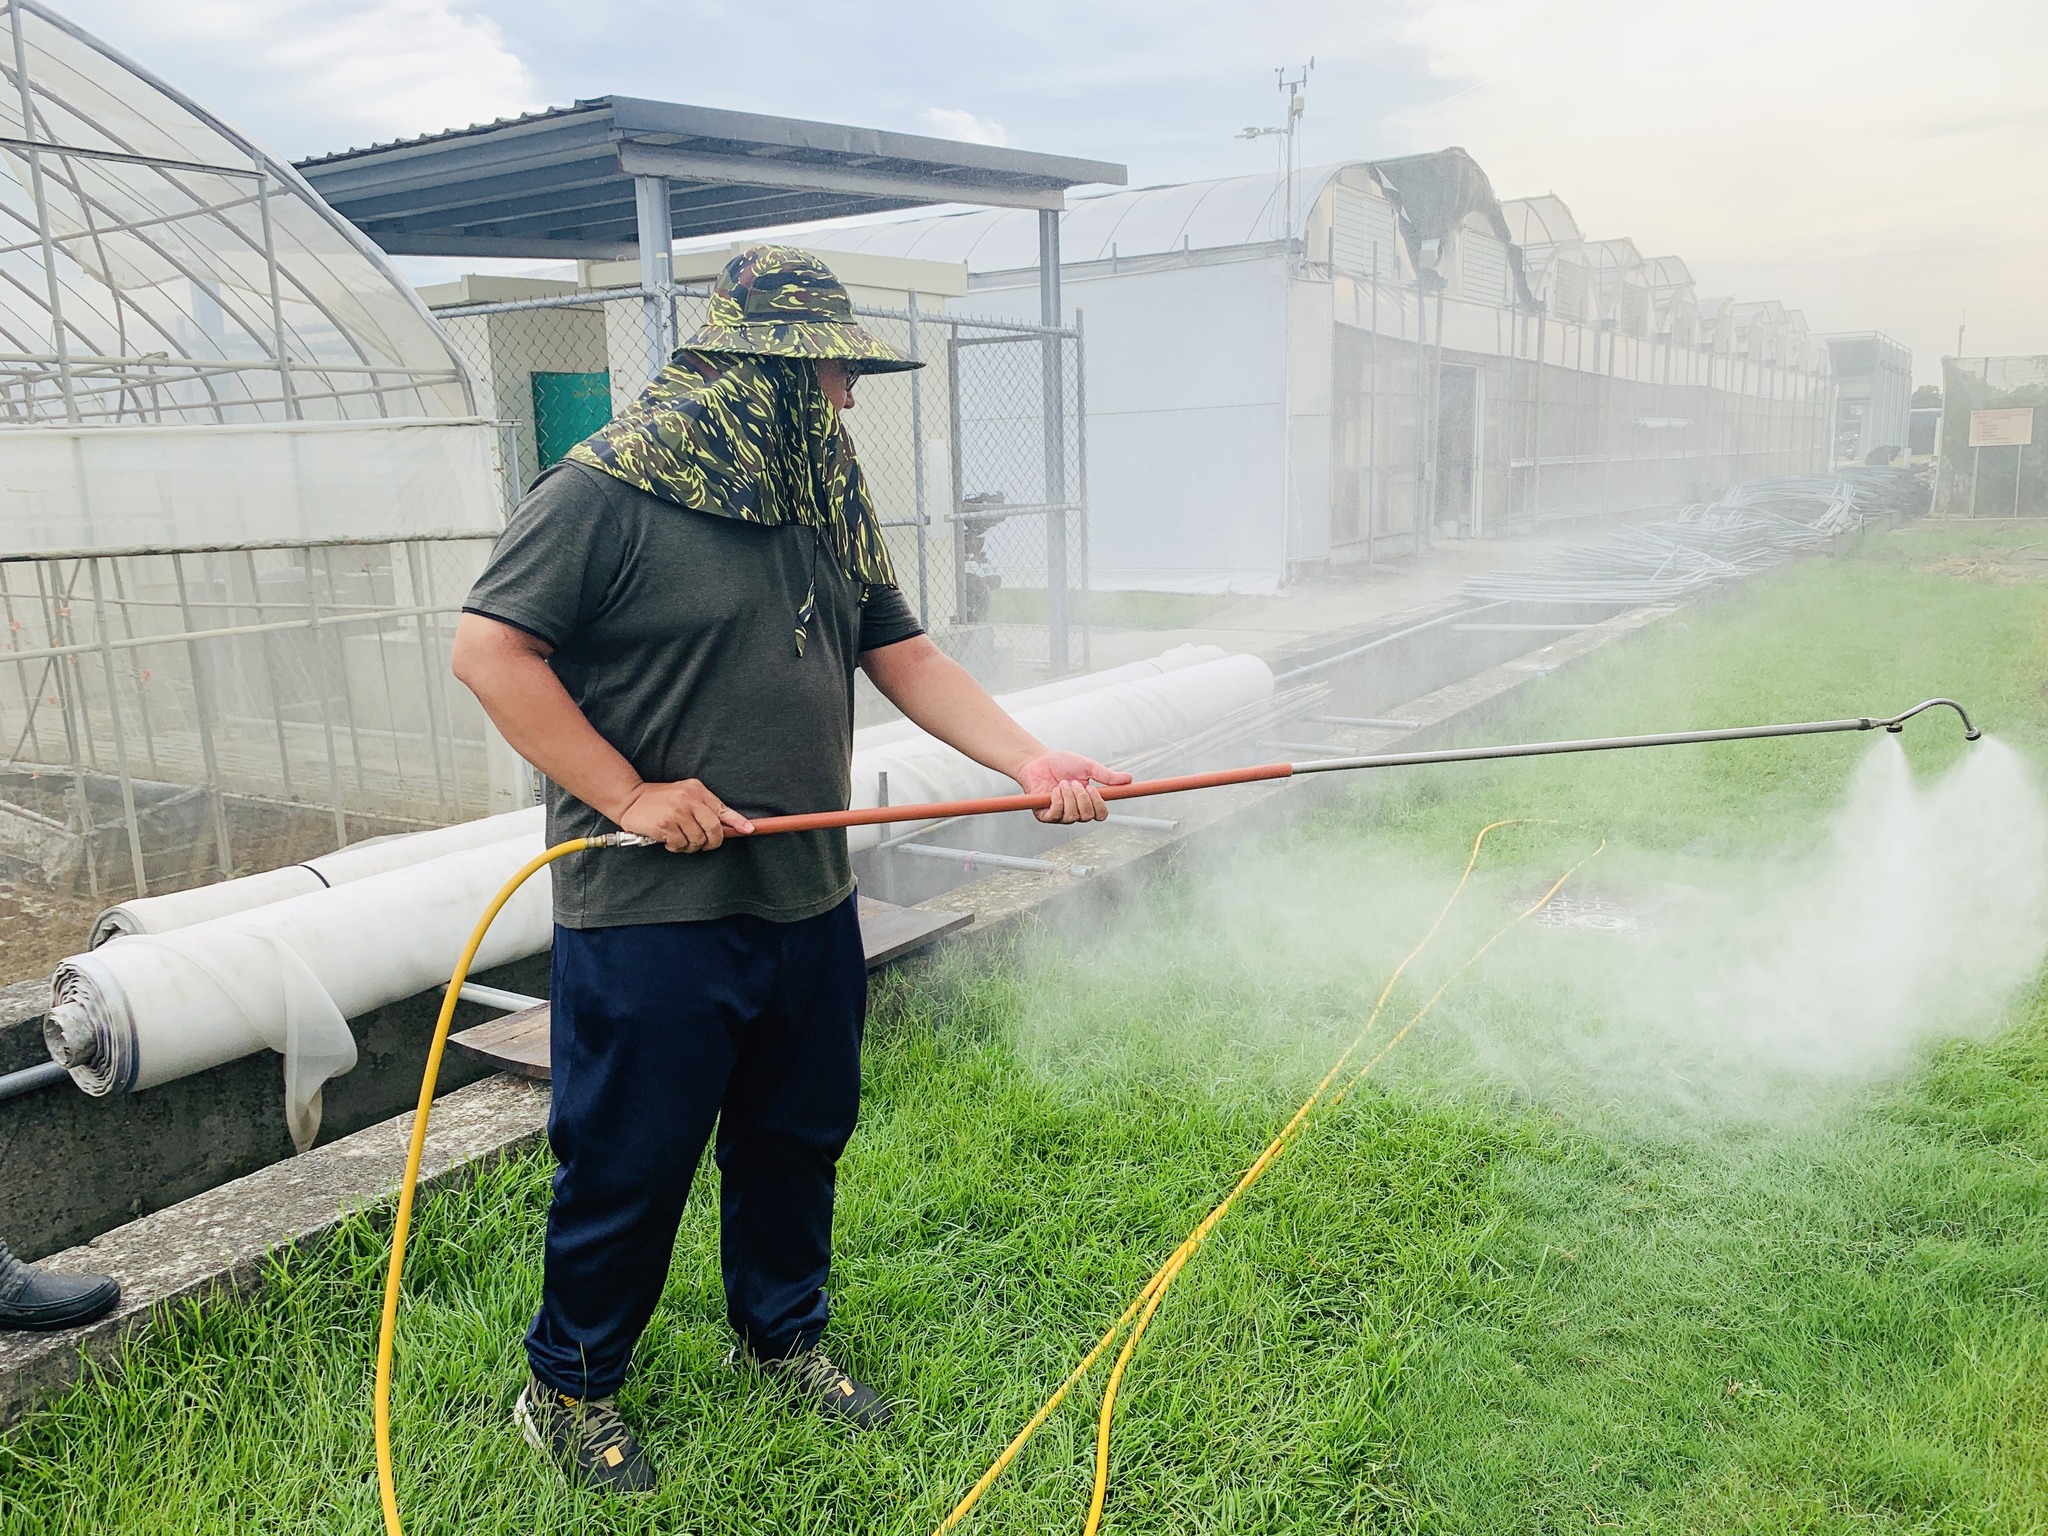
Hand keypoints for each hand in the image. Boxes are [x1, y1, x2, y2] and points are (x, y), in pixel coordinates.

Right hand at [614, 779, 753, 852]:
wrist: (630, 798)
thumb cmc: (661, 800)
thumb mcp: (685, 795)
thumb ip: (704, 808)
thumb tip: (728, 827)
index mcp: (697, 790)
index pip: (722, 809)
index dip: (737, 822)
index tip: (749, 830)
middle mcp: (689, 799)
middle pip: (714, 829)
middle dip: (712, 842)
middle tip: (704, 844)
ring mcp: (677, 812)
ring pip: (698, 840)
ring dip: (690, 846)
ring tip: (680, 839)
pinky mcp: (665, 825)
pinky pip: (680, 845)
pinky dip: (676, 847)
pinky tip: (668, 840)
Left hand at [1013, 750, 1132, 823]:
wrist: (1038, 760)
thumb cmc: (1061, 763)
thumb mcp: (1088, 767)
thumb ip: (1107, 776)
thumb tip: (1129, 779)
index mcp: (1087, 801)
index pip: (1101, 814)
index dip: (1100, 805)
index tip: (1095, 789)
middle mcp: (1075, 811)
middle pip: (1088, 816)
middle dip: (1082, 798)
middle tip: (1074, 782)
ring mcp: (1060, 815)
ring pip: (1073, 816)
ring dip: (1069, 797)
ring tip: (1062, 783)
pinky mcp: (1045, 816)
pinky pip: (1057, 816)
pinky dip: (1058, 801)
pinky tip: (1054, 790)